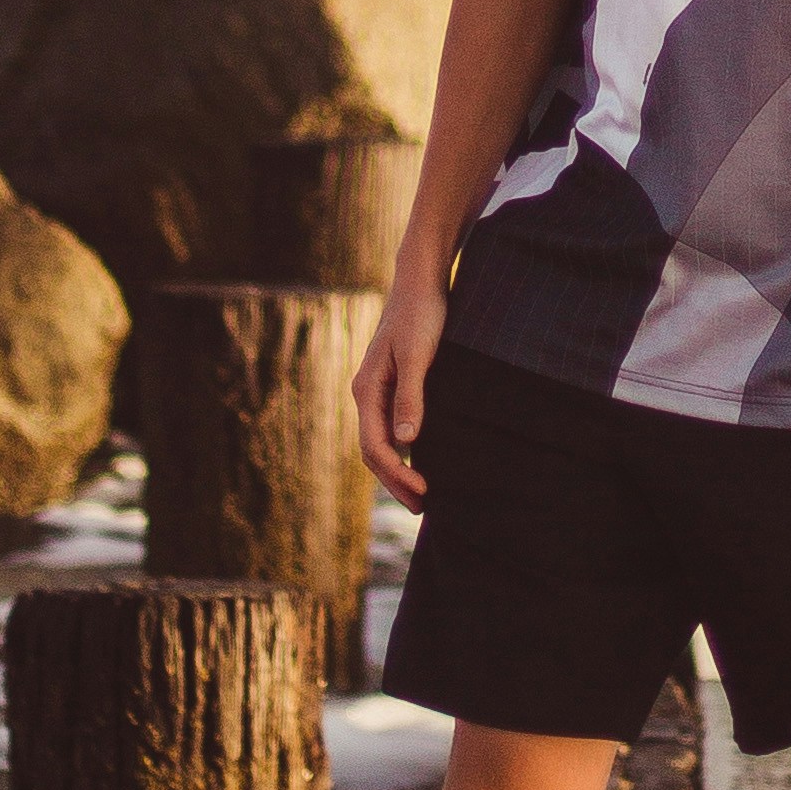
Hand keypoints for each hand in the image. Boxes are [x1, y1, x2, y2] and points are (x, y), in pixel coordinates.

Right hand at [353, 256, 446, 508]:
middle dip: (395, 480)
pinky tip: (420, 457)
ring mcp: (377, 389)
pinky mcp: (392, 384)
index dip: (397, 473)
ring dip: (398, 469)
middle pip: (374, 450)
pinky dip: (402, 449)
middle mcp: (366, 393)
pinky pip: (390, 426)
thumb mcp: (417, 355)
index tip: (424, 491)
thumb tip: (407, 441)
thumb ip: (410, 396)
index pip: (375, 446)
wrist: (420, 281)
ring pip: (381, 440)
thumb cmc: (420, 314)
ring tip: (421, 494)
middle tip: (422, 508)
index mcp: (367, 389)